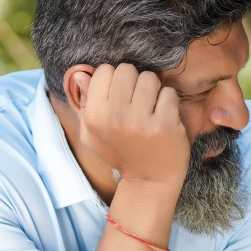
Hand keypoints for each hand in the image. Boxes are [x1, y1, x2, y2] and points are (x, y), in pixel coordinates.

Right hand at [77, 63, 189, 187]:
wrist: (150, 180)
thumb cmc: (120, 153)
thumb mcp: (93, 133)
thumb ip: (85, 103)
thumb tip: (80, 75)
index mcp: (94, 115)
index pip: (104, 70)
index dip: (114, 80)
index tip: (120, 96)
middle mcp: (115, 116)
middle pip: (127, 69)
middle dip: (134, 82)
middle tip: (138, 101)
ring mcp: (140, 120)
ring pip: (150, 78)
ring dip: (153, 90)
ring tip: (151, 108)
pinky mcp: (164, 124)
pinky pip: (169, 93)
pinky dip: (169, 102)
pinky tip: (165, 117)